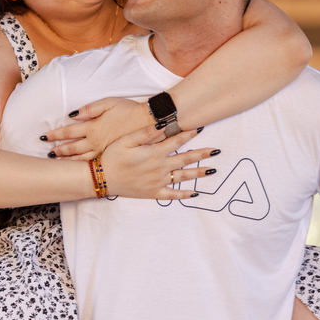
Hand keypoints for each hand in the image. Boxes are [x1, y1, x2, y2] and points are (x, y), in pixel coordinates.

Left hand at [42, 98, 152, 159]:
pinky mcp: (112, 156)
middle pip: (72, 148)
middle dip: (58, 151)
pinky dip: (82, 167)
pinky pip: (94, 164)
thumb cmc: (129, 110)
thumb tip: (73, 115)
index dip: (55, 135)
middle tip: (47, 154)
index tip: (44, 137)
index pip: (68, 132)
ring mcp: (103, 151)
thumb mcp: (109, 103)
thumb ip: (90, 108)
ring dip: (67, 161)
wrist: (149, 123)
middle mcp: (95, 141)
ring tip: (57, 163)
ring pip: (81, 159)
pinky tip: (78, 169)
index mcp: (93, 127)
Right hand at [96, 125, 220, 200]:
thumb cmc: (112, 157)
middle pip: (185, 158)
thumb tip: (162, 124)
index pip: (176, 141)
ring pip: (183, 176)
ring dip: (199, 173)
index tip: (200, 128)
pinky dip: (184, 195)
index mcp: (154, 153)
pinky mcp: (153, 193)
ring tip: (212, 170)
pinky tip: (195, 193)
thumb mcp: (126, 141)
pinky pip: (172, 195)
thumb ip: (145, 133)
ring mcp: (158, 181)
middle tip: (216, 150)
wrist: (102, 179)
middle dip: (202, 154)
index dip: (188, 133)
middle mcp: (160, 167)